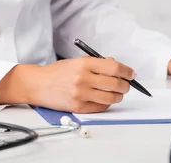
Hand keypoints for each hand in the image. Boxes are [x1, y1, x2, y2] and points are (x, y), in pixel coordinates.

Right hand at [0, 57, 133, 112]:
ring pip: (111, 98)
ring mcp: (80, 94)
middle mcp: (83, 78)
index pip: (114, 68)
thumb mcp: (77, 60)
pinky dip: (106, 104)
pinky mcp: (78, 107)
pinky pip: (101, 108)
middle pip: (115, 84)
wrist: (39, 84)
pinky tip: (105, 100)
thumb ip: (97, 63)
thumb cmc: (58, 72)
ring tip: (117, 93)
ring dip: (118, 96)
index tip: (131, 74)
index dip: (127, 72)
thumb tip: (117, 66)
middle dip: (125, 85)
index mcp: (84, 63)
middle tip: (126, 85)